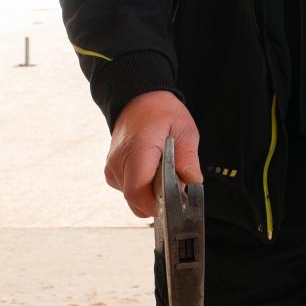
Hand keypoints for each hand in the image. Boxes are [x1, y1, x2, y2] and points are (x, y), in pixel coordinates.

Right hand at [105, 90, 201, 218]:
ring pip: (134, 199)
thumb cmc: (160, 112)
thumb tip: (193, 182)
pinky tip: (153, 170)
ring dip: (152, 193)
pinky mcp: (112, 173)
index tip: (176, 203)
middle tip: (175, 182)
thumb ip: (188, 158)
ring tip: (163, 170)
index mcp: (136, 152)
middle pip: (137, 201)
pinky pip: (130, 190)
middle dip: (159, 201)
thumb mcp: (184, 130)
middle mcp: (118, 164)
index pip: (138, 194)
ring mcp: (112, 169)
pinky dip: (144, 187)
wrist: (137, 99)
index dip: (158, 205)